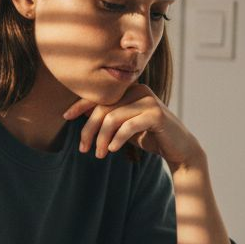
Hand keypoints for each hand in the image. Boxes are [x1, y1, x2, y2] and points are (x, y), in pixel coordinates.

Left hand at [63, 85, 204, 169]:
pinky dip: (117, 139)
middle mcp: (139, 90)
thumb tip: (81, 110)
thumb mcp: (124, 125)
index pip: (100, 96)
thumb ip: (108, 116)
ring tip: (98, 154)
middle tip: (83, 149)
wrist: (178, 148)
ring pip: (113, 118)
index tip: (66, 117)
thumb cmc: (149, 136)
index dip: (80, 105)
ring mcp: (149, 101)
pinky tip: (112, 150)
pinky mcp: (156, 115)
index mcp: (130, 90)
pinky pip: (128, 126)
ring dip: (102, 139)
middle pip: (103, 108)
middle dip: (89, 130)